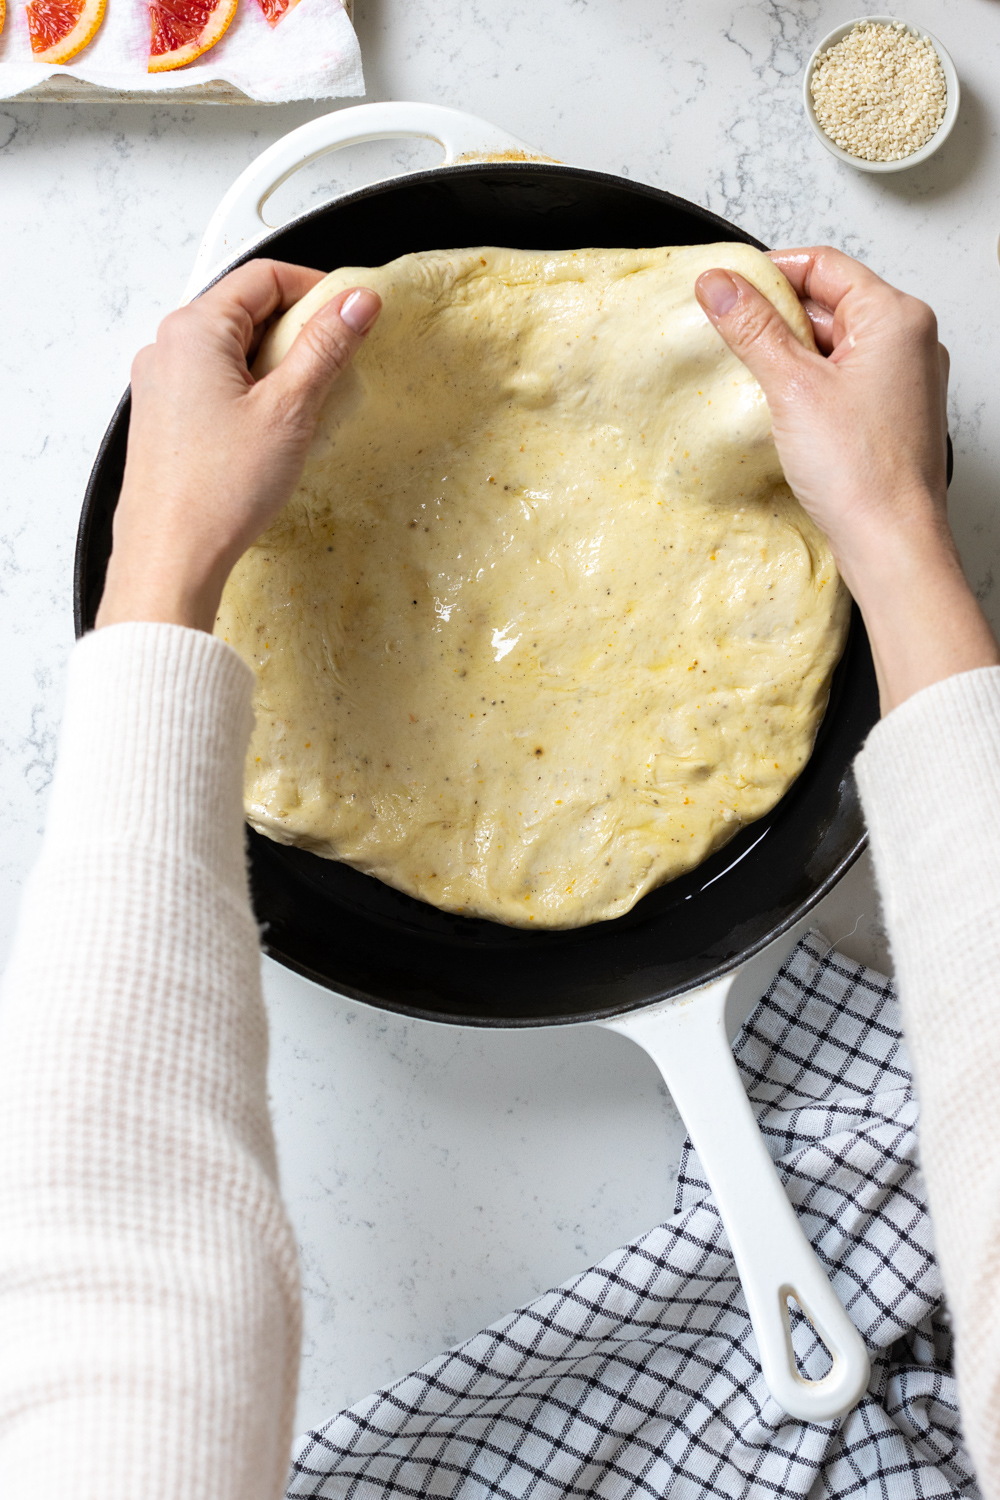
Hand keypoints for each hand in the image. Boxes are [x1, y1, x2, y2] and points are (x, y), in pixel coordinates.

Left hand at [96, 260, 380, 633]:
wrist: (171, 556)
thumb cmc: (218, 490)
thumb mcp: (290, 410)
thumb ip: (325, 347)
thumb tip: (355, 303)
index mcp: (193, 330)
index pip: (263, 277)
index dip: (315, 287)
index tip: (351, 313)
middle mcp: (168, 347)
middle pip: (246, 310)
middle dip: (296, 331)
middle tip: (335, 365)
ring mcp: (161, 383)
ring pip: (232, 349)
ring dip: (276, 365)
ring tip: (305, 407)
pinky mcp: (165, 417)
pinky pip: (215, 382)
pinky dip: (251, 392)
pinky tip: (273, 430)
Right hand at [696, 247, 998, 712]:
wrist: (892, 542)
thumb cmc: (863, 473)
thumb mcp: (791, 386)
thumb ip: (751, 327)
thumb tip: (717, 284)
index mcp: (897, 317)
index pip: (823, 264)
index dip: (769, 270)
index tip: (727, 287)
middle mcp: (910, 341)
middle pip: (829, 301)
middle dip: (777, 317)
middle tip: (732, 336)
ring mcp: (904, 379)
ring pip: (835, 342)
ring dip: (791, 354)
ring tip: (759, 381)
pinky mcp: (892, 413)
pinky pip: (844, 377)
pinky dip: (810, 383)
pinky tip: (784, 409)